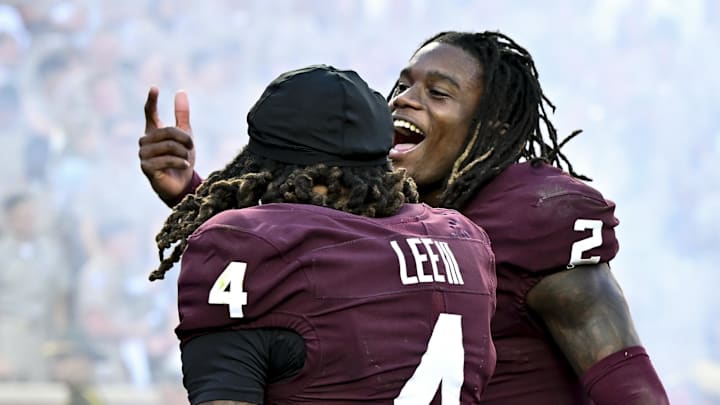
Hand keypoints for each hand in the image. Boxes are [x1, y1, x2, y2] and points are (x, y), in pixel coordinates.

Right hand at [139, 86, 195, 201]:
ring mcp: (143, 154)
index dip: (152, 100)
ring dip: (183, 153)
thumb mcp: (185, 136)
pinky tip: (184, 166)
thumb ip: (181, 115)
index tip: (155, 87)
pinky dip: (179, 162)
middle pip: (168, 132)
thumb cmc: (181, 159)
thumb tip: (181, 91)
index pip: (150, 113)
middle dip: (184, 139)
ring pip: (169, 146)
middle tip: (191, 147)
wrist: (181, 185)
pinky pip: (166, 159)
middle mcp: (145, 141)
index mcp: (153, 132)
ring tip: (186, 159)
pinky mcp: (146, 167)